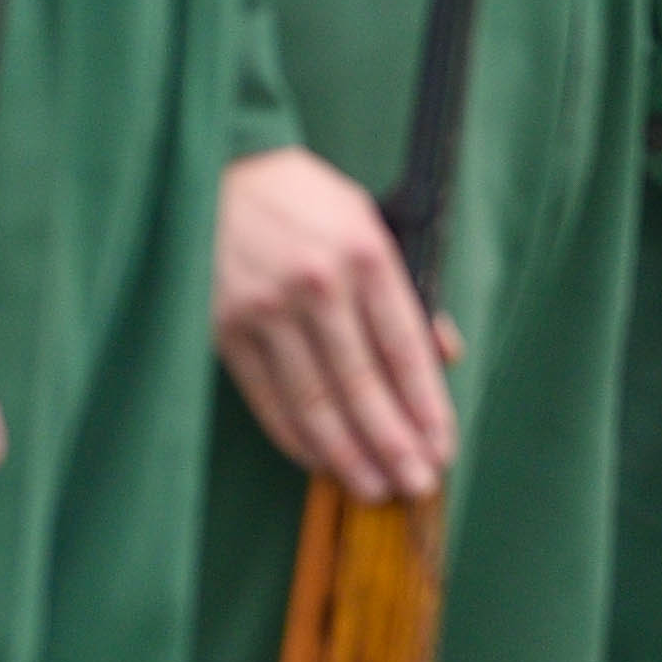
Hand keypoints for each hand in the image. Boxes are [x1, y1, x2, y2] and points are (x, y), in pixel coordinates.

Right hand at [214, 146, 452, 498]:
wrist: (214, 174)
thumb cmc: (304, 202)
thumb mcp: (370, 221)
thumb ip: (407, 289)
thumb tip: (446, 353)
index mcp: (365, 252)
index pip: (405, 348)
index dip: (426, 405)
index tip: (443, 446)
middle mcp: (317, 284)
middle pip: (363, 385)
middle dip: (394, 443)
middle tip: (417, 484)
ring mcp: (265, 310)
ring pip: (314, 402)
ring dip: (348, 455)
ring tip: (375, 486)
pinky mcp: (223, 329)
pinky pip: (267, 399)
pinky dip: (296, 437)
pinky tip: (321, 461)